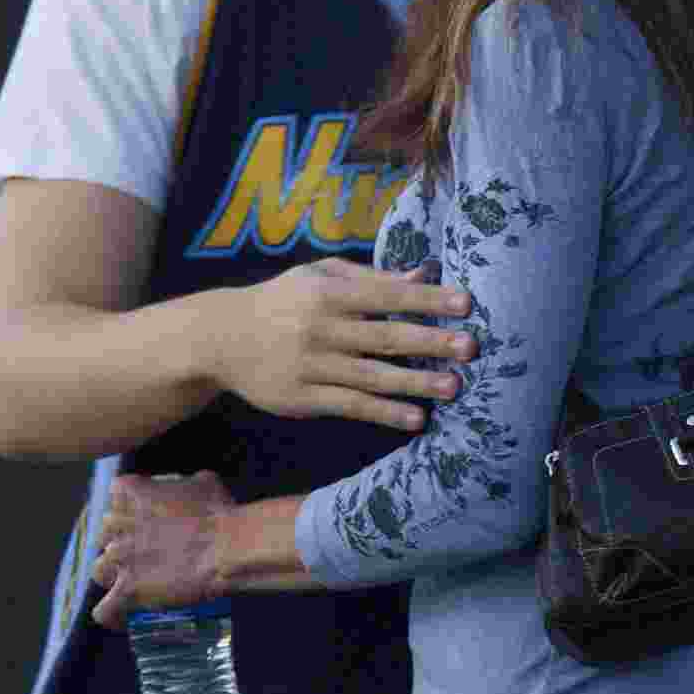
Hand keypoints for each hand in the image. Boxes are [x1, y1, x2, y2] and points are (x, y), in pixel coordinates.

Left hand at [92, 471, 234, 629]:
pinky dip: (111, 615)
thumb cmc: (217, 511)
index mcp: (135, 493)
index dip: (127, 502)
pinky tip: (121, 616)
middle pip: (104, 532)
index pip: (116, 491)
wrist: (225, 545)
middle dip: (119, 540)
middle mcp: (121, 524)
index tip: (141, 510)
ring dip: (112, 575)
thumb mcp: (204, 482)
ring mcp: (122, 558)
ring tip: (129, 581)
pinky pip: (104, 609)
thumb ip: (186, 485)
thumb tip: (190, 489)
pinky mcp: (129, 589)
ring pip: (99, 569)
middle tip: (140, 548)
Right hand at [207, 258, 476, 429]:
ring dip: (416, 383)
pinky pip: (351, 406)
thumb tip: (422, 274)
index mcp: (328, 292)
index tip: (466, 303)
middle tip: (472, 347)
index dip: (427, 299)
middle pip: (385, 337)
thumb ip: (371, 277)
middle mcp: (321, 328)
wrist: (221, 338)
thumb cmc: (283, 300)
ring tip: (454, 387)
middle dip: (431, 342)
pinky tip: (416, 419)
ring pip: (372, 376)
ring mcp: (311, 366)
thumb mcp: (319, 276)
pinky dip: (384, 413)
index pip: (386, 294)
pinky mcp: (302, 399)